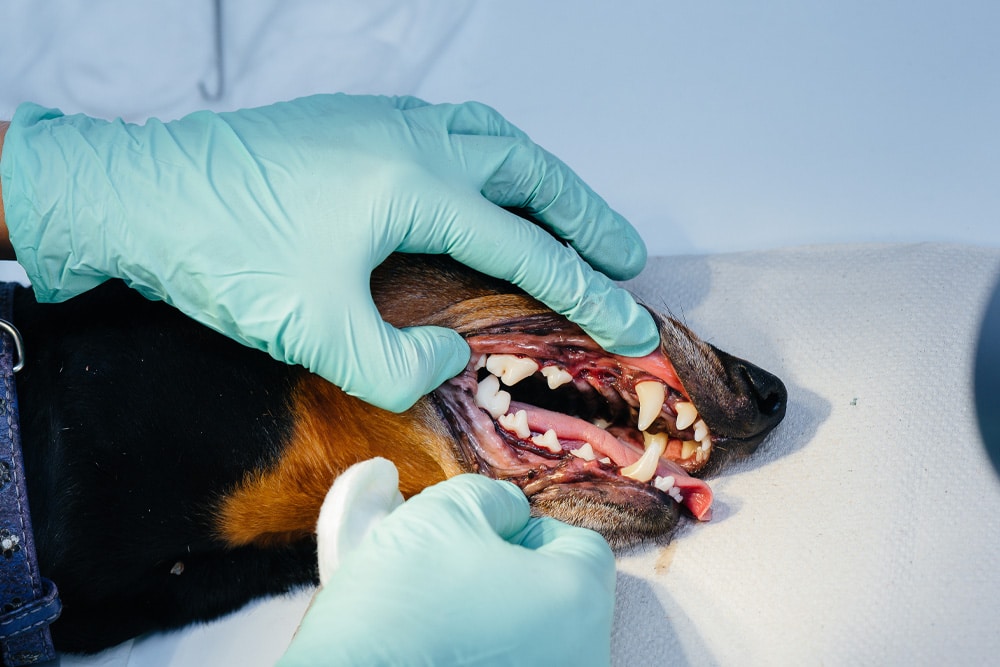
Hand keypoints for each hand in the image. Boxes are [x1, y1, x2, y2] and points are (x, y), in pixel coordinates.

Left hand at [0, 95, 656, 410]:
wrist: (139, 191)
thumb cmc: (226, 255)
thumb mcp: (316, 330)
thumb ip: (397, 362)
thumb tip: (450, 360)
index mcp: (415, 186)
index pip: (524, 246)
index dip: (586, 290)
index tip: (633, 318)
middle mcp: (413, 139)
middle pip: (529, 171)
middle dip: (586, 215)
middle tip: (627, 253)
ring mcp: (384, 121)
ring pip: (493, 136)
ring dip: (543, 175)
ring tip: (573, 212)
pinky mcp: (355, 121)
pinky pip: (451, 125)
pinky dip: (492, 154)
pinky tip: (484, 179)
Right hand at [278, 459, 615, 666]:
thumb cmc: (403, 598)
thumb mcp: (446, 510)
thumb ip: (495, 497)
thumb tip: (511, 512)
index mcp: (579, 599)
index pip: (581, 546)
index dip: (528, 530)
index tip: (478, 539)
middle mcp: (584, 654)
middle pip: (564, 594)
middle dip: (516, 573)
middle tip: (458, 570)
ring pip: (540, 635)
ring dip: (502, 616)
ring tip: (446, 611)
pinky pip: (516, 662)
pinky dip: (488, 652)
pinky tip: (443, 648)